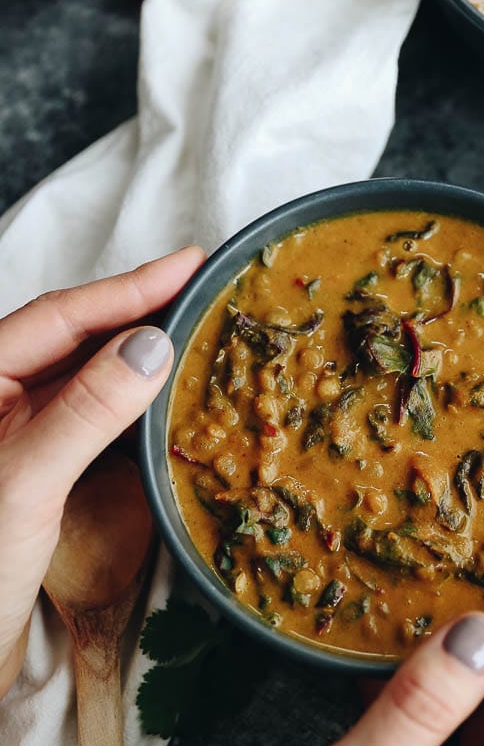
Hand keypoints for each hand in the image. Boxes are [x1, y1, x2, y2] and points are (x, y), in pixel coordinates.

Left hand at [0, 247, 204, 697]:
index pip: (60, 316)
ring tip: (195, 327)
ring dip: (139, 351)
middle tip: (204, 287)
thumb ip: (88, 410)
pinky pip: (93, 410)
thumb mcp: (29, 481)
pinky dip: (132, 397)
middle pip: (76, 334)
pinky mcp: (39, 459)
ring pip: (87, 370)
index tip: (189, 264)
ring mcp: (17, 426)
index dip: (129, 288)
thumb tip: (152, 346)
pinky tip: (164, 388)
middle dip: (140, 309)